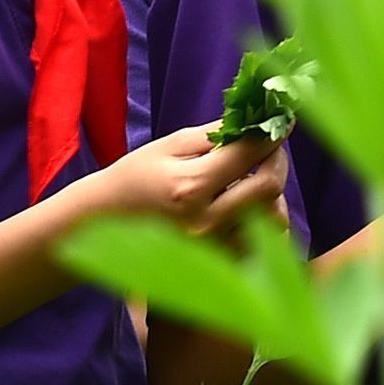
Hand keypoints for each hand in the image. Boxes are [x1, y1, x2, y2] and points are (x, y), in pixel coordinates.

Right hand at [89, 124, 294, 237]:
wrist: (103, 223)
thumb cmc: (134, 177)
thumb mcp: (169, 146)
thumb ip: (215, 135)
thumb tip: (256, 121)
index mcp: (190, 186)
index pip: (248, 155)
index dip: (271, 135)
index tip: (281, 122)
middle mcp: (205, 221)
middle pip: (269, 189)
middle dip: (277, 162)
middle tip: (271, 149)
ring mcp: (213, 248)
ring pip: (272, 218)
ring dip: (272, 193)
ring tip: (255, 178)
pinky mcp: (217, 263)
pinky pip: (262, 242)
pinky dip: (262, 220)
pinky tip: (248, 206)